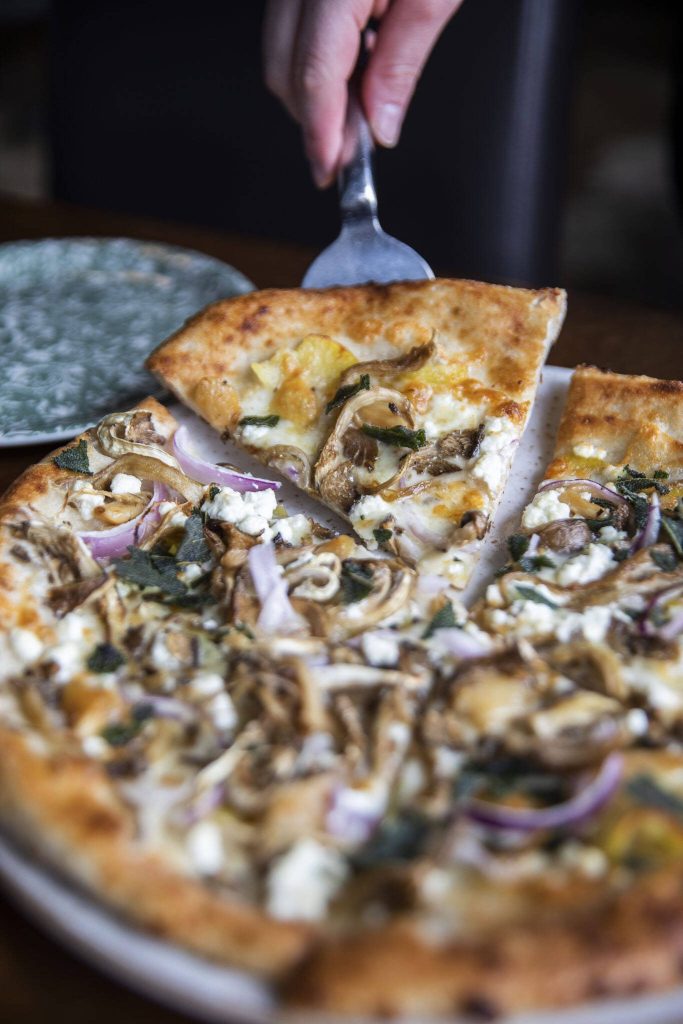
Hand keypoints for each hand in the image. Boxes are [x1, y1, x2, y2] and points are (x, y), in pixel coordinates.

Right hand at [263, 0, 463, 187]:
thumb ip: (402, 62)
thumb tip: (379, 127)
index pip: (315, 75)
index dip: (323, 133)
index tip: (332, 171)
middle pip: (284, 70)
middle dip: (317, 119)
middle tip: (355, 148)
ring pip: (281, 52)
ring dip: (316, 91)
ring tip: (362, 102)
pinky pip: (290, 28)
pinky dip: (316, 58)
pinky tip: (354, 64)